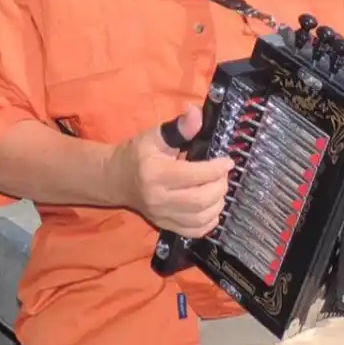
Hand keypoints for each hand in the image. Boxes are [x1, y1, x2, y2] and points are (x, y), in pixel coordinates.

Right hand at [106, 104, 233, 238]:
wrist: (116, 179)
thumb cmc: (138, 154)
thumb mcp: (156, 135)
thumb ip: (180, 127)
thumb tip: (196, 112)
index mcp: (157, 174)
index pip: (194, 176)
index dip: (216, 169)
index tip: (227, 161)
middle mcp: (159, 199)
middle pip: (200, 201)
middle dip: (220, 186)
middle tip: (223, 174)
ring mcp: (161, 216)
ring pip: (200, 219)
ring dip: (218, 203)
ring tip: (218, 188)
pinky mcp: (164, 226)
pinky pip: (193, 232)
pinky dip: (209, 222)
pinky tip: (212, 207)